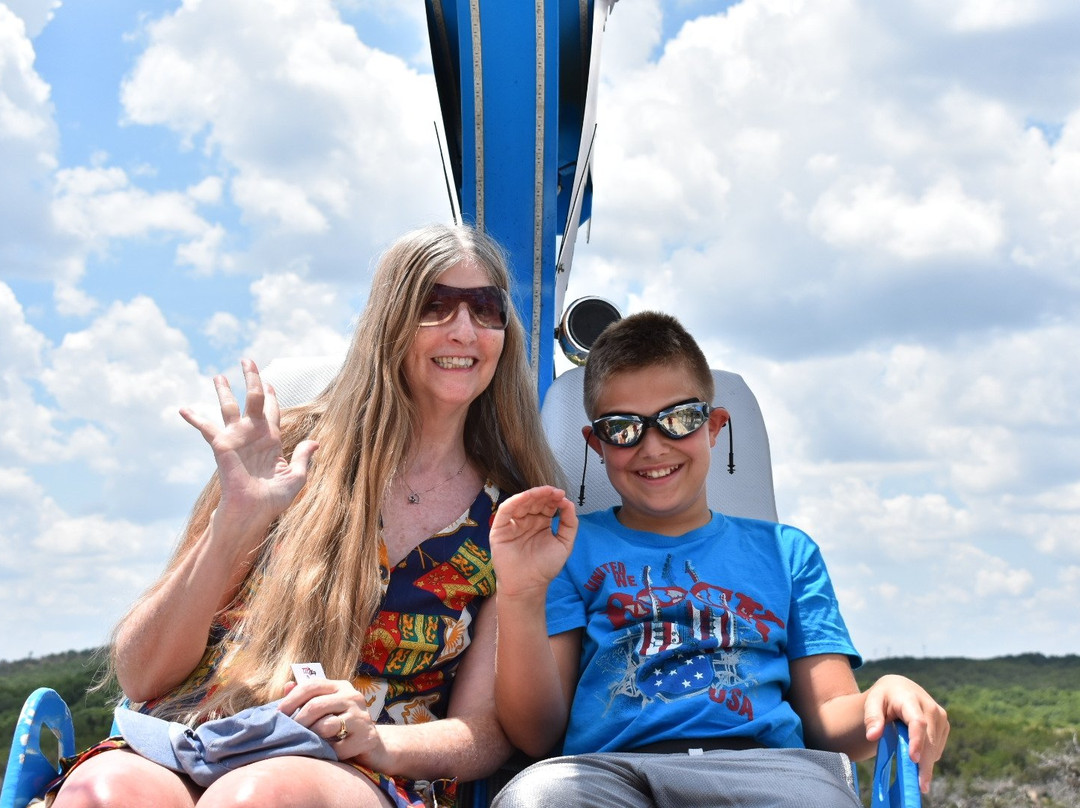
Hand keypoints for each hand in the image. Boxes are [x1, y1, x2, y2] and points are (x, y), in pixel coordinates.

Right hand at [180, 359, 317, 528]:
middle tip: (247, 360)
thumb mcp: (297, 477)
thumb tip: (316, 441)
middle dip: (251, 379)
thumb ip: (304, 457)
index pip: (272, 411)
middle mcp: (253, 434)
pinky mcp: (222, 445)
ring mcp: (237, 438)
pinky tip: (183, 409)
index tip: (271, 384)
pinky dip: (195, 418)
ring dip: (223, 390)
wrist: (254, 512)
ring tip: (218, 375)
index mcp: (271, 439)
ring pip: (229, 406)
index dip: (272, 397)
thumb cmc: (274, 500)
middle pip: (253, 399)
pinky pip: (206, 428)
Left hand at [279, 679, 386, 767]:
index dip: (291, 699)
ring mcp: (361, 717)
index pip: (312, 685)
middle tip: (288, 734)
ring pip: (326, 726)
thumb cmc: (342, 725)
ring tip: (312, 742)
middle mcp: (353, 697)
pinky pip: (337, 748)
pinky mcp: (366, 738)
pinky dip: (328, 753)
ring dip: (313, 737)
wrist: (373, 745)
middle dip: (298, 721)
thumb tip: (287, 685)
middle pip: (316, 705)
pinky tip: (328, 753)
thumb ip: (308, 697)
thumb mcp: (326, 708)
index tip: (278, 714)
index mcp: (341, 686)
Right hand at [489, 486, 576, 598]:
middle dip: (544, 495)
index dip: (553, 498)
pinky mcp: (499, 529)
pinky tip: (525, 497)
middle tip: (554, 492)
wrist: (529, 586)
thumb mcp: (564, 544)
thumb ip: (569, 524)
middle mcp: (527, 521)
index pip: (546, 505)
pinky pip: (505, 511)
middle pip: (534, 502)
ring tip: (543, 492)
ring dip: (531, 495)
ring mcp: (513, 524)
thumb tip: (568, 503)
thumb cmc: (545, 567)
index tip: (562, 495)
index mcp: (541, 523)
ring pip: (520, 503)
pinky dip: (514, 501)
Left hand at [863, 674, 949, 792]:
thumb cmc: (883, 697)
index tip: (914, 759)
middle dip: (925, 763)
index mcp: (910, 698)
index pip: (917, 722)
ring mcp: (940, 716)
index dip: (917, 741)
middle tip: (921, 785)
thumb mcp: (872, 702)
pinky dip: (929, 757)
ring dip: (928, 763)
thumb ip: (872, 718)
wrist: (899, 688)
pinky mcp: (944, 725)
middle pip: (929, 739)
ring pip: (935, 745)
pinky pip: (937, 746)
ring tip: (918, 781)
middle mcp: (929, 706)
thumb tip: (872, 736)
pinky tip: (918, 761)